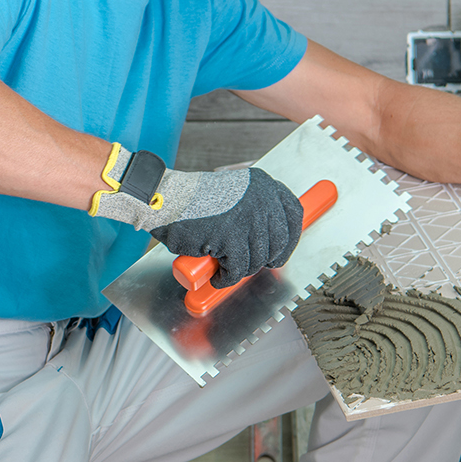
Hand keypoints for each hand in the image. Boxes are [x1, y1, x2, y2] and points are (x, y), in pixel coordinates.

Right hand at [92, 146, 303, 285]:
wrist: (166, 200)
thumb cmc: (192, 202)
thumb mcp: (233, 194)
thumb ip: (255, 208)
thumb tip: (272, 239)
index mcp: (263, 184)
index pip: (294, 213)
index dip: (291, 238)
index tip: (281, 251)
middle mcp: (261, 197)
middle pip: (280, 240)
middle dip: (267, 259)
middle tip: (251, 265)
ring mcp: (248, 216)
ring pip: (259, 258)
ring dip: (242, 269)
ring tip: (225, 267)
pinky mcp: (232, 236)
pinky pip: (238, 268)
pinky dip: (226, 278)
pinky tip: (216, 276)